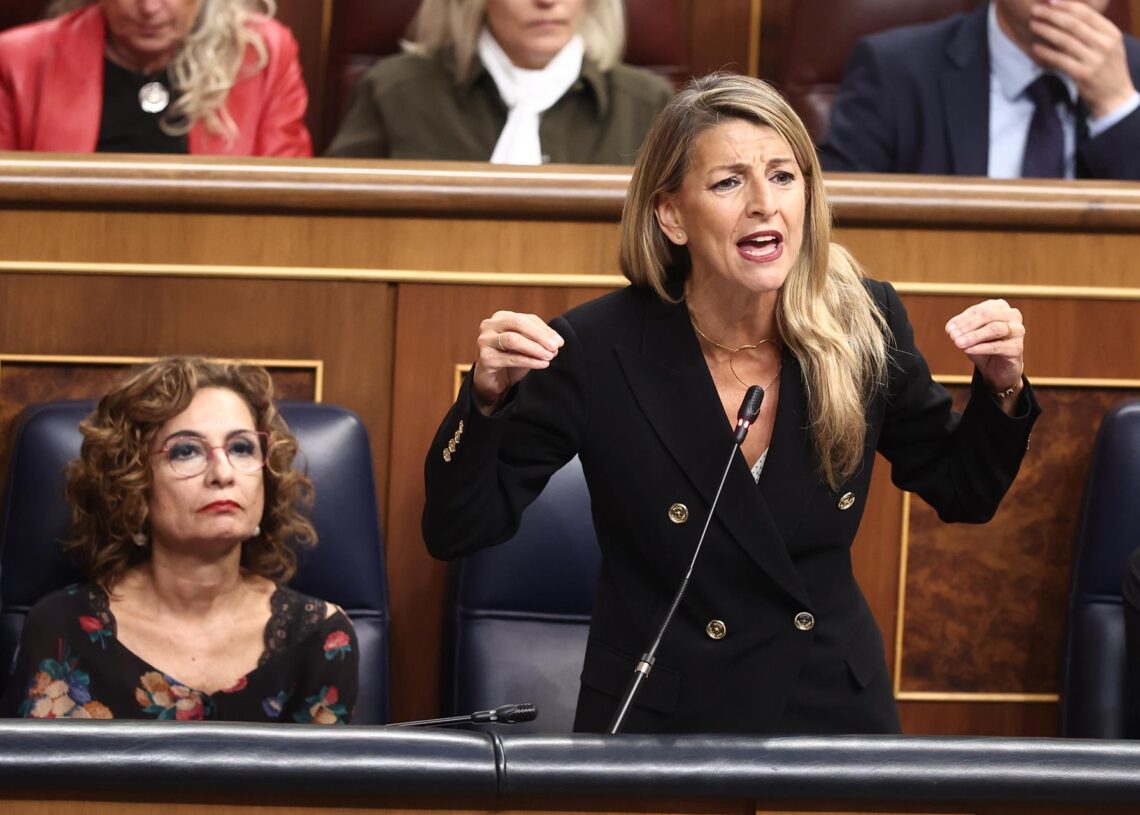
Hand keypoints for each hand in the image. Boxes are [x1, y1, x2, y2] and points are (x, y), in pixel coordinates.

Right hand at [472, 311, 563, 415]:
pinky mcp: (485, 358)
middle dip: (540, 335)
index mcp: (501, 317)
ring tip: (549, 356)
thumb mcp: (526, 346)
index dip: (545, 329)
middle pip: (518, 323)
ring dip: (534, 348)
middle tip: (555, 346)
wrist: (492, 382)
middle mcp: (490, 325)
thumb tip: (557, 341)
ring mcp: (485, 341)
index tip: (560, 342)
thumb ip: (539, 340)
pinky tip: (542, 364)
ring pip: (513, 340)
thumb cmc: (510, 360)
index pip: (527, 319)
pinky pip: (510, 358)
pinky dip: (529, 361)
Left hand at [945, 300, 1025, 409]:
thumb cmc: (984, 347)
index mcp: (999, 307)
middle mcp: (1012, 315)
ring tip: (958, 343)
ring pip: (994, 329)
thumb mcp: (970, 336)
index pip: (978, 310)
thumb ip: (961, 330)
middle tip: (953, 336)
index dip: (962, 319)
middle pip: (988, 315)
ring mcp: (1017, 330)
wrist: (998, 369)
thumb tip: (951, 329)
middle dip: (968, 325)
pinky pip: (998, 346)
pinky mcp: (1017, 347)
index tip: (949, 329)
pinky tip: (968, 350)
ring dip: (974, 336)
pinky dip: (980, 348)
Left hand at [1029, 0, 1135, 118]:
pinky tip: (1035, 47)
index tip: (1050, 1)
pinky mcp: (1083, 74)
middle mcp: (1104, 44)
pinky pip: (1060, 59)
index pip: (1086, 13)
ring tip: (1033, 25)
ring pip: (1065, 40)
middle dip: (1052, 15)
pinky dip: (1046, 52)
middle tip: (1035, 10)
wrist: (1115, 96)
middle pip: (1073, 24)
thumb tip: (1067, 15)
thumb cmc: (1107, 68)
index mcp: (1111, 33)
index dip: (1066, 5)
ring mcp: (1094, 59)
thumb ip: (1092, 31)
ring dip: (1046, 30)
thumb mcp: (1108, 45)